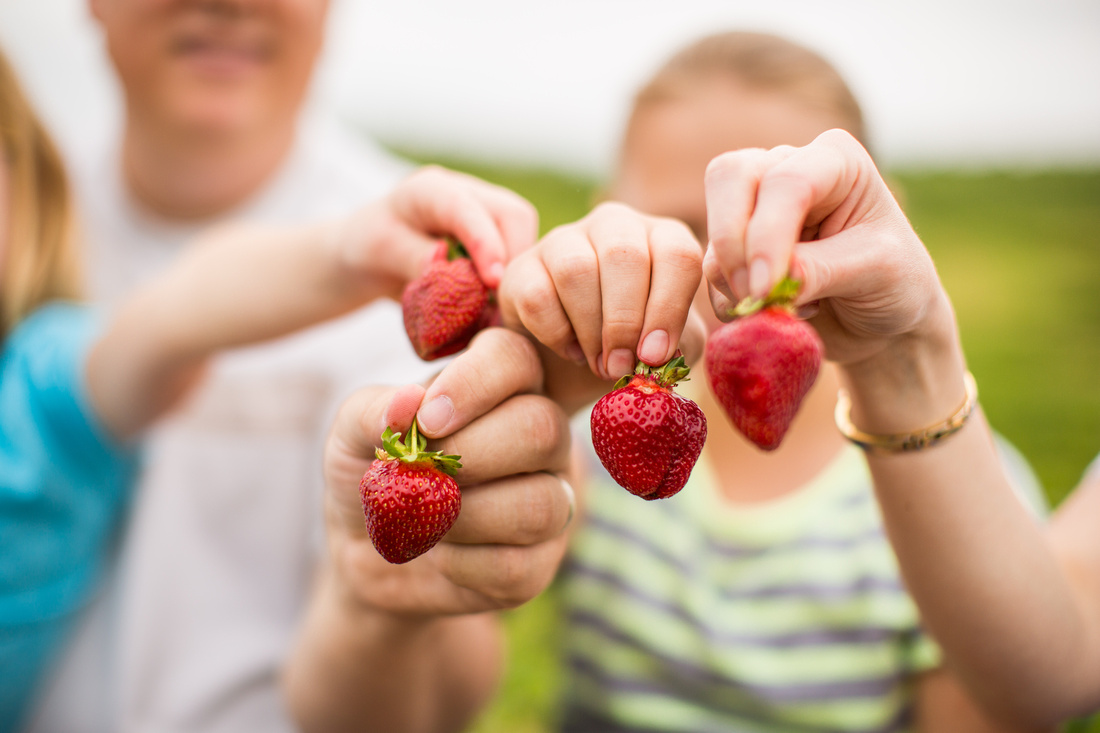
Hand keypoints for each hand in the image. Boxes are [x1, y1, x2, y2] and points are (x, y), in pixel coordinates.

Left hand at [322, 328, 573, 615]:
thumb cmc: (372, 471)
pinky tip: (439, 554)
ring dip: (467, 517)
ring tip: (424, 518)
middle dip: (474, 455)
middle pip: (544, 429)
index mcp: (501, 385)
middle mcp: (541, 434)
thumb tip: (409, 402)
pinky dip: (463, 565)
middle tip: (423, 473)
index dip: (475, 384)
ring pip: (543, 503)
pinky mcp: (540, 560)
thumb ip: (375, 411)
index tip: (428, 420)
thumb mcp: (352, 434)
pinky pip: (520, 565)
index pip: (514, 359)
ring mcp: (551, 497)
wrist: (365, 551)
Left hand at [335, 165, 538, 299]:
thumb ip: (412, 257)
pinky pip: (521, 256)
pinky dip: (516, 283)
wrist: (370, 256)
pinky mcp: (497, 238)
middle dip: (516, 260)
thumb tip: (447, 267)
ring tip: (501, 311)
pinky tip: (501, 309)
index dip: (486, 243)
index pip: (468, 209)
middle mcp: (467, 193)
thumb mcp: (378, 251)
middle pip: (513, 216)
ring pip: (525, 236)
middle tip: (503, 305)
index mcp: (431, 190)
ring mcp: (485, 215)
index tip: (494, 282)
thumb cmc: (369, 248)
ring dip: (520, 274)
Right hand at [499, 201, 704, 381]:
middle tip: (623, 366)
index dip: (669, 308)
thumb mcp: (667, 346)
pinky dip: (556, 333)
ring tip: (600, 364)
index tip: (655, 356)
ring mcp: (564, 239)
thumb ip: (680, 344)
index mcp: (662, 238)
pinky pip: (537, 295)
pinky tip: (572, 351)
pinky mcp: (523, 266)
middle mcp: (615, 225)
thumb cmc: (633, 345)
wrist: (576, 359)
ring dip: (591, 329)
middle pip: (624, 256)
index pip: (677, 255)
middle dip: (625, 321)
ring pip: (576, 270)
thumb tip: (660, 351)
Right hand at [703, 129, 950, 367]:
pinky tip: (777, 312)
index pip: (786, 181)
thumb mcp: (877, 272)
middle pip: (729, 177)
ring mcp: (756, 206)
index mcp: (834, 160)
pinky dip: (732, 301)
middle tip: (753, 294)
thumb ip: (822, 270)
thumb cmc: (895, 282)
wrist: (882, 321)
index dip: (768, 234)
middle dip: (733, 240)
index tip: (766, 289)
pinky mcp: (737, 248)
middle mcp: (787, 169)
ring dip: (736, 281)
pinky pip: (711, 270)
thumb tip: (769, 283)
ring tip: (787, 308)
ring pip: (715, 231)